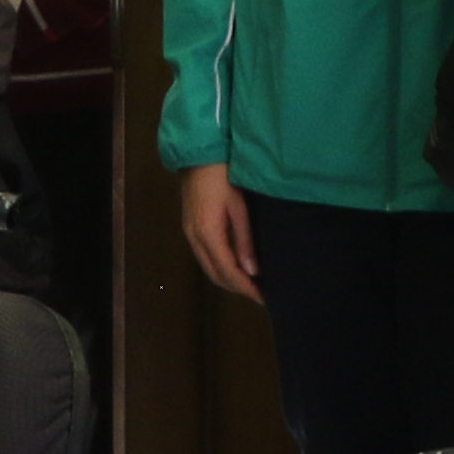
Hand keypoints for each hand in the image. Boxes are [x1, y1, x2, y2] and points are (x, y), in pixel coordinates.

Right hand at [177, 164, 262, 300]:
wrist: (197, 154)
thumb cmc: (223, 175)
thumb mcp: (239, 207)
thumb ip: (244, 239)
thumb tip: (252, 271)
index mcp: (208, 234)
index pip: (228, 272)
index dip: (246, 288)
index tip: (264, 298)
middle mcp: (195, 239)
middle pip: (216, 275)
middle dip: (238, 289)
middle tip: (261, 295)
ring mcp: (190, 234)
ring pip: (209, 268)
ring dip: (228, 280)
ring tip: (251, 284)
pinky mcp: (190, 228)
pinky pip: (205, 257)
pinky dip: (221, 267)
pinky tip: (235, 266)